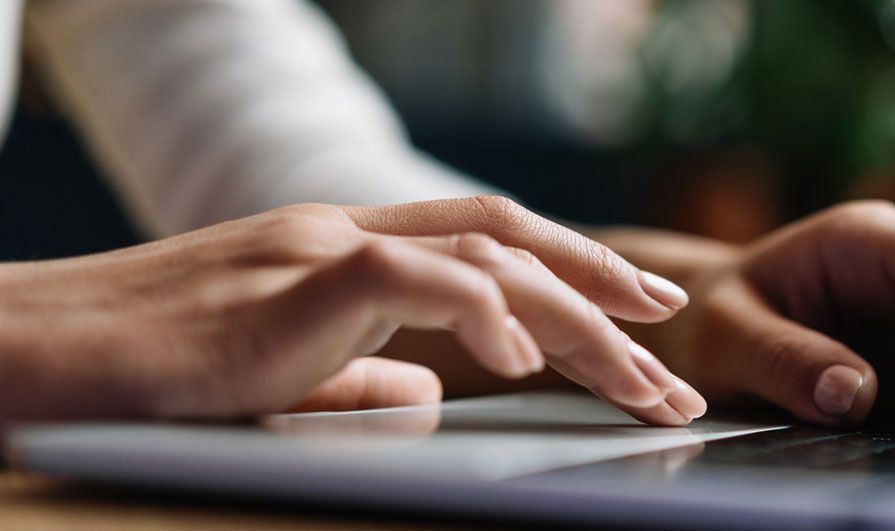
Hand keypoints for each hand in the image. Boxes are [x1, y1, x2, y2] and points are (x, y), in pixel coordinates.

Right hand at [0, 197, 704, 424]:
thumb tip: (430, 397)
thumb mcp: (276, 376)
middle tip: (675, 356)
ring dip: (578, 321)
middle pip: (511, 245)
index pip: (488, 243)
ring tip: (642, 380)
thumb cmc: (142, 374)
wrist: (29, 356)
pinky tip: (527, 364)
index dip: (575, 271)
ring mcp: (320, 247)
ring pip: (486, 258)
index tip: (643, 313)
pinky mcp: (290, 281)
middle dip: (606, 297)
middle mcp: (348, 233)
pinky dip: (482, 314)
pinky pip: (413, 280)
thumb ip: (357, 378)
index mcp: (349, 252)